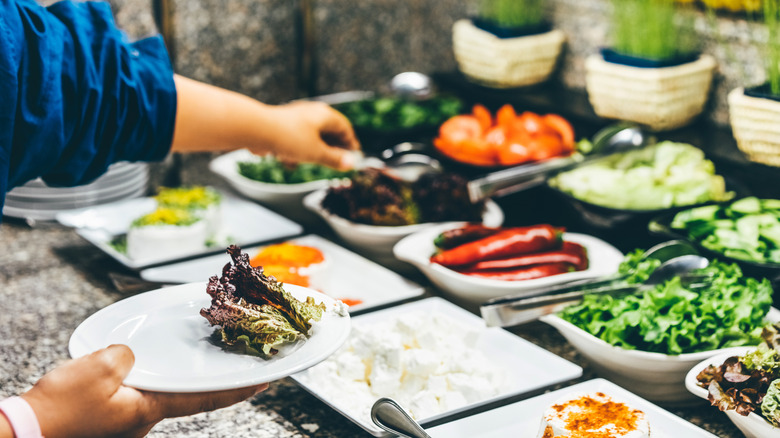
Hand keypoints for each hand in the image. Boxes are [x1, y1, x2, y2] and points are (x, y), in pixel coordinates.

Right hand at [20, 345, 266, 437]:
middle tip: (232, 360)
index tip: (265, 380)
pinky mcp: (112, 416)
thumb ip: (127, 355)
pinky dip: (148, 378)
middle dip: (208, 378)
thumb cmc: (61, 408)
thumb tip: (131, 354)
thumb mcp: (100, 368)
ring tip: (185, 357)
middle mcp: (145, 418)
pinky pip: (139, 392)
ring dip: (176, 377)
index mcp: (150, 409)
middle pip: (188, 393)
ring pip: (162, 392)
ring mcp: (129, 420)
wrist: (26, 431)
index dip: (238, 388)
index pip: (206, 396)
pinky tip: (139, 366)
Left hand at [261, 101, 360, 169]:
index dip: (350, 143)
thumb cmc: (290, 138)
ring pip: (311, 137)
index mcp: (324, 115)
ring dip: (312, 152)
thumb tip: (350, 164)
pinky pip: (295, 140)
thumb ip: (334, 159)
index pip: (344, 128)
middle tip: (336, 163)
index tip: (353, 156)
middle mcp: (312, 113)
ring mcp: (296, 119)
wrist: (256, 129)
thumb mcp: (316, 153)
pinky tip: (289, 163)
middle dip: (331, 149)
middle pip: (328, 132)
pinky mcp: (282, 126)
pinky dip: (296, 151)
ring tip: (310, 164)